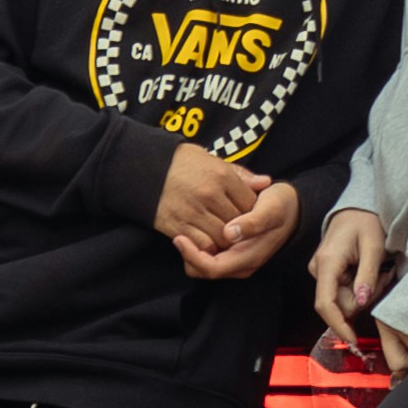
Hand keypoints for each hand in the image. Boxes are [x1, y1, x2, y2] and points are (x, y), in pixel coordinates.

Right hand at [155, 139, 273, 256]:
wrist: (141, 167)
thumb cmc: (180, 161)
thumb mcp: (212, 159)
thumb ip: (240, 174)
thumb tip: (266, 183)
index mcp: (221, 175)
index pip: (250, 202)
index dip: (252, 210)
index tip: (247, 212)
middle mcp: (209, 194)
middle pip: (239, 221)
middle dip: (241, 227)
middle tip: (238, 227)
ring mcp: (193, 211)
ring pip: (223, 237)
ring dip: (226, 240)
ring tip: (224, 235)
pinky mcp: (178, 226)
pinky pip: (203, 245)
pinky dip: (209, 248)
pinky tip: (208, 241)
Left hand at [179, 176, 300, 281]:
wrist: (295, 209)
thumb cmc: (282, 207)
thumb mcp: (271, 209)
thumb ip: (252, 222)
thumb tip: (230, 233)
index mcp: (249, 256)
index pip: (212, 268)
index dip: (193, 256)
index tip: (180, 238)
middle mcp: (242, 264)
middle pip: (205, 271)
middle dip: (189, 256)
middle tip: (177, 234)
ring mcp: (237, 260)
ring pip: (205, 266)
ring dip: (193, 252)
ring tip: (183, 230)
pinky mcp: (234, 253)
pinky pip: (210, 257)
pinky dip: (200, 247)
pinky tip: (196, 230)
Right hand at [310, 205, 391, 339]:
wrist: (356, 209)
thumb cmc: (365, 221)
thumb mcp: (374, 246)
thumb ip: (367, 275)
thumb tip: (362, 301)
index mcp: (327, 263)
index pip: (325, 304)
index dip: (338, 325)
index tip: (352, 339)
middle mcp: (319, 270)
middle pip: (341, 305)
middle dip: (365, 299)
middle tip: (383, 277)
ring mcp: (322, 273)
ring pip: (345, 301)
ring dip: (366, 293)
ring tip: (379, 271)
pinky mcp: (329, 275)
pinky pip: (345, 293)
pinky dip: (361, 289)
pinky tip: (370, 273)